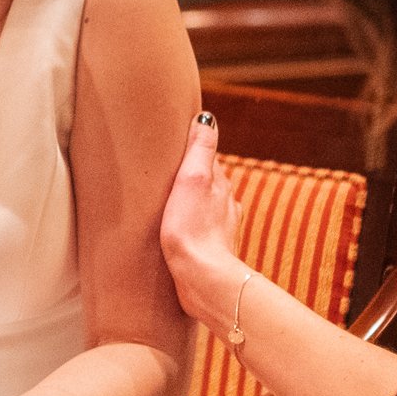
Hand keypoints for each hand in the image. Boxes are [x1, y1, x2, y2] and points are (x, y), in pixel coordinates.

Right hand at [158, 113, 246, 333]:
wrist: (201, 278)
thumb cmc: (192, 228)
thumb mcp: (193, 179)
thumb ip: (201, 149)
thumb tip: (207, 117)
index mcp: (220, 184)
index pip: (209, 158)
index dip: (194, 151)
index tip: (178, 143)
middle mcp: (226, 204)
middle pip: (210, 182)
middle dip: (194, 176)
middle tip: (170, 172)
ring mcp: (221, 228)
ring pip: (208, 207)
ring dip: (194, 202)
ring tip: (173, 201)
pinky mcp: (212, 249)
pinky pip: (203, 230)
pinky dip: (194, 225)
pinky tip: (182, 231)